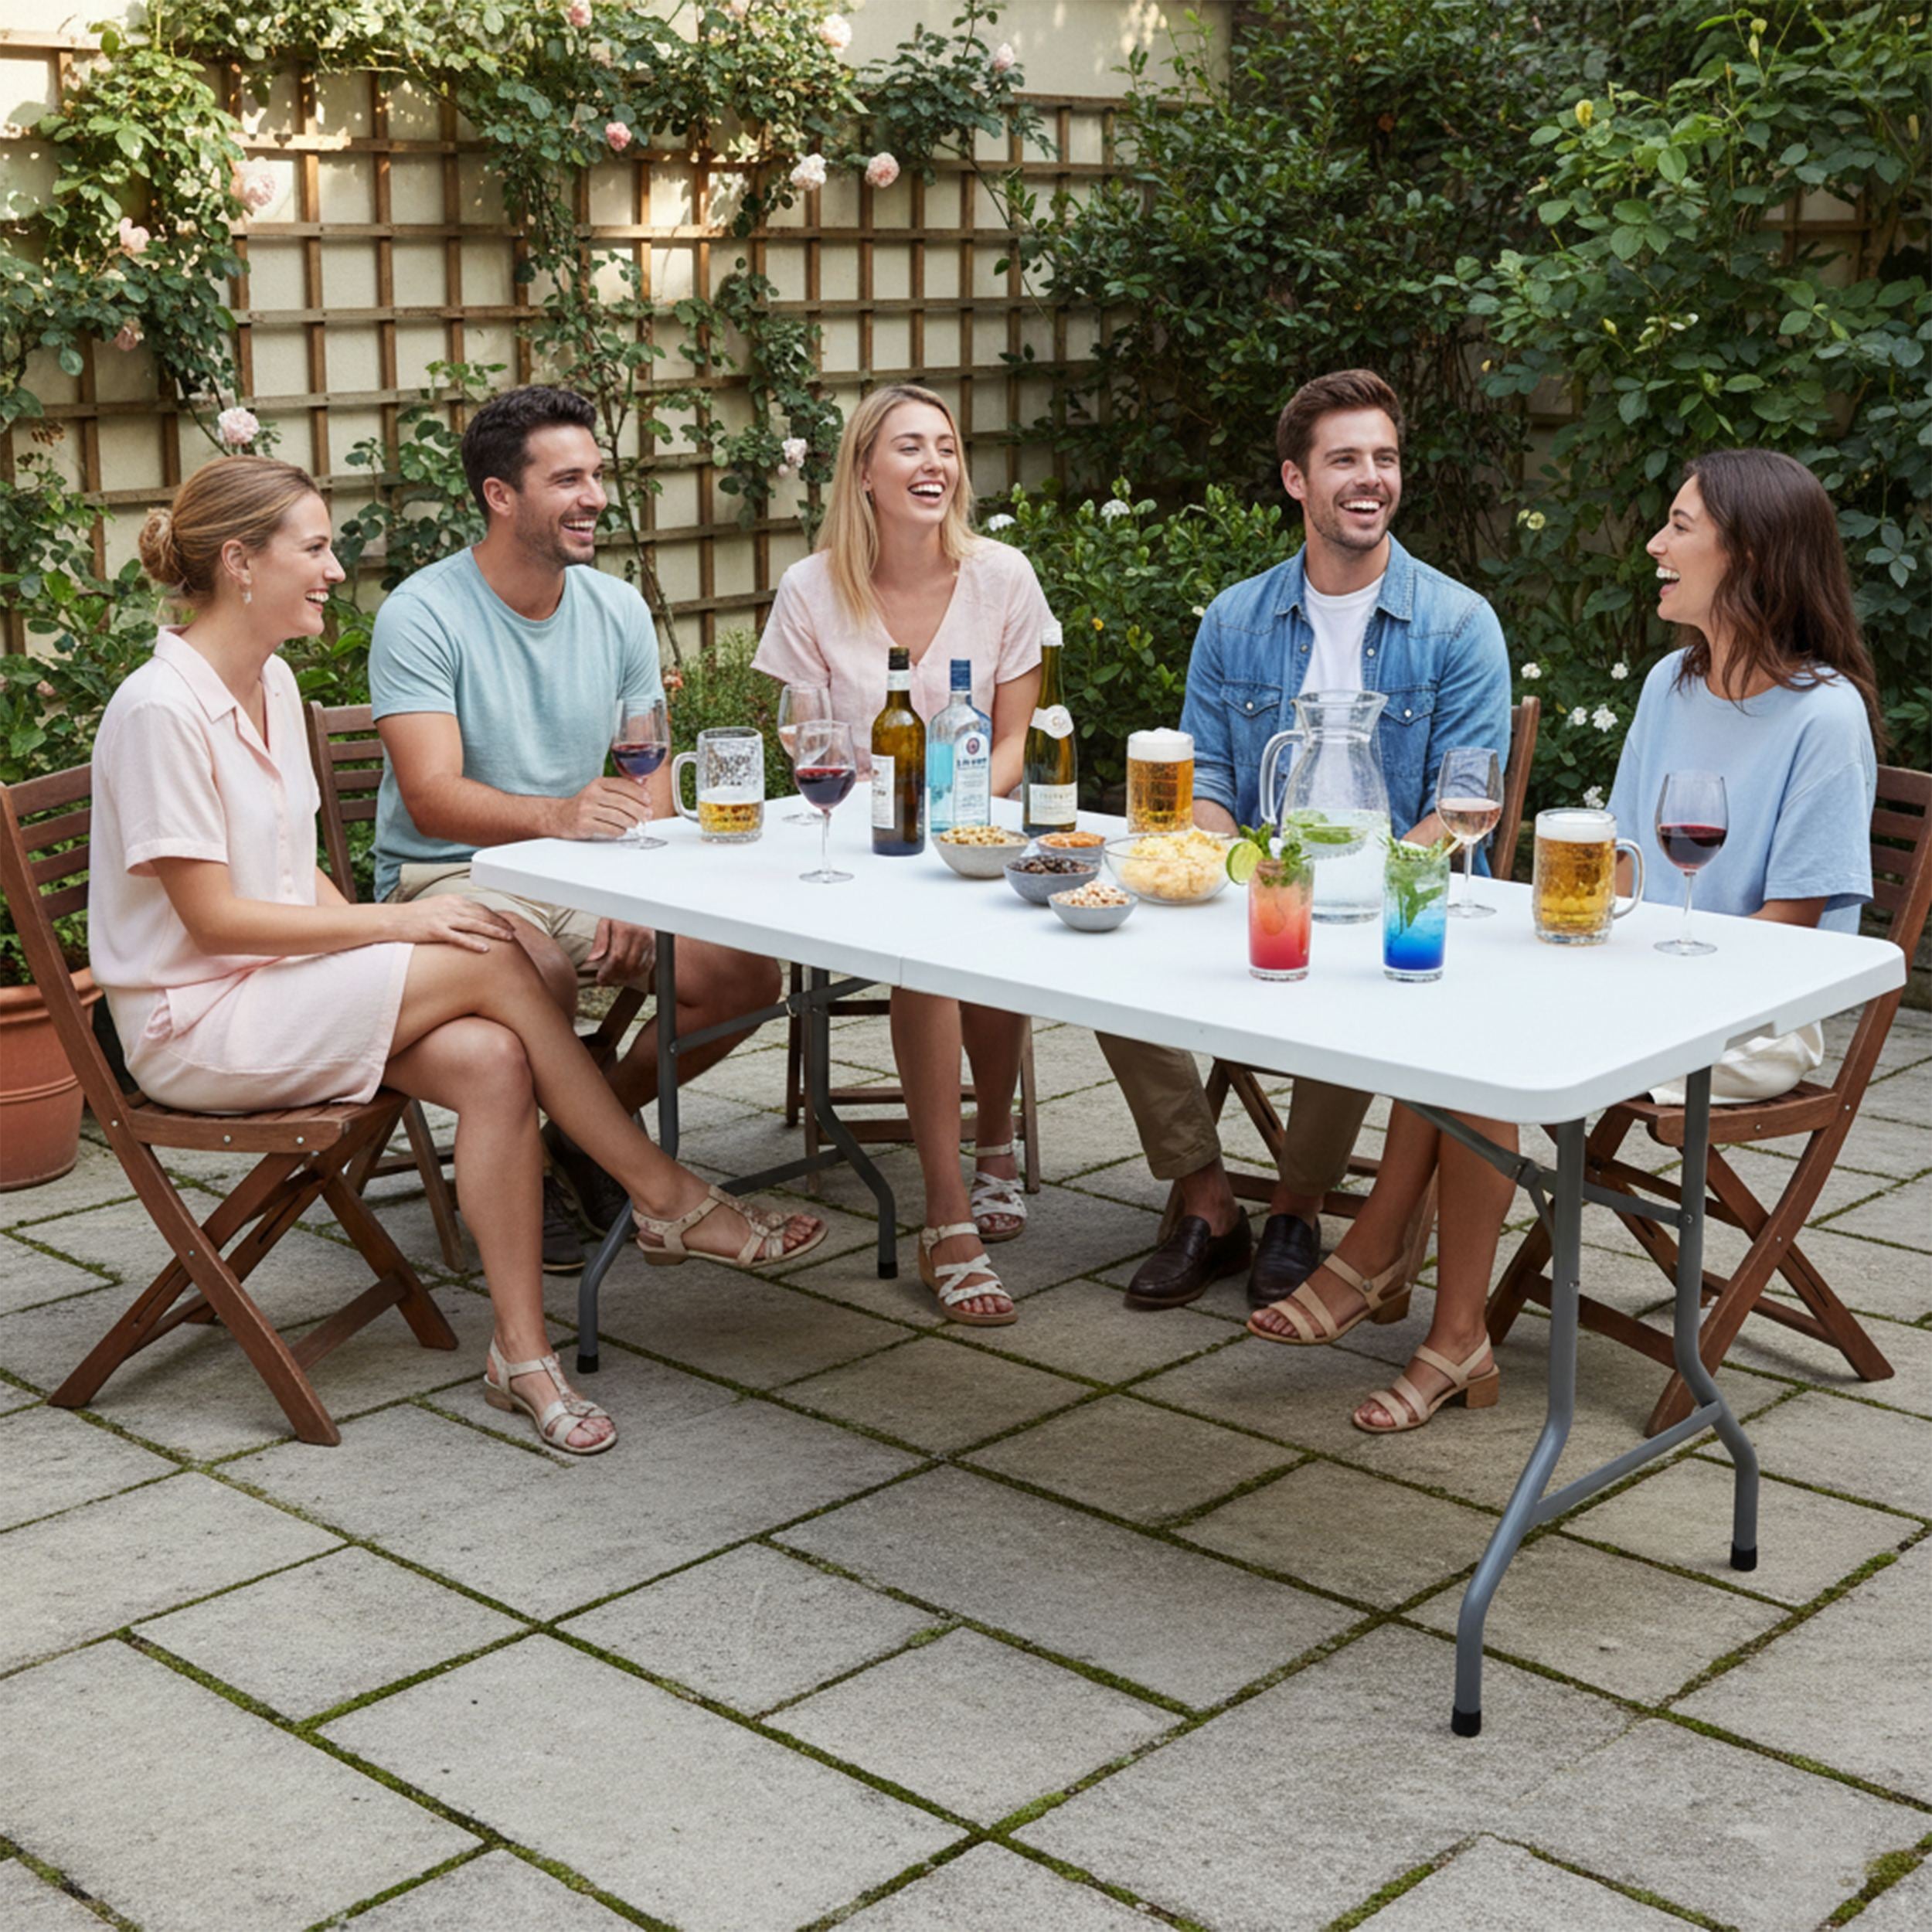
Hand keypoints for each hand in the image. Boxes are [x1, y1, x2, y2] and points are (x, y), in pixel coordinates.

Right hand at [386, 896, 519, 952]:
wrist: (392, 920)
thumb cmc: (415, 917)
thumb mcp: (438, 908)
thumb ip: (455, 911)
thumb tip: (471, 919)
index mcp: (452, 900)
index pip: (480, 907)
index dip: (496, 916)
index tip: (507, 924)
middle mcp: (450, 906)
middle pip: (482, 914)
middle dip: (500, 923)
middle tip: (514, 932)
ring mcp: (443, 918)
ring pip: (475, 924)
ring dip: (494, 931)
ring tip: (508, 938)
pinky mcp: (435, 930)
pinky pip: (458, 937)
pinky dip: (473, 943)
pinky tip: (485, 949)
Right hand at [550, 777, 648, 840]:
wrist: (560, 816)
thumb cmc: (586, 804)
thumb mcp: (601, 791)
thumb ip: (621, 787)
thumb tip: (644, 782)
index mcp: (598, 783)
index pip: (623, 785)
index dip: (639, 793)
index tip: (648, 800)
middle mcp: (592, 794)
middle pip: (622, 802)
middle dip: (639, 810)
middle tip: (648, 815)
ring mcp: (587, 809)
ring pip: (617, 816)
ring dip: (631, 821)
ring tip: (636, 823)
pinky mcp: (584, 824)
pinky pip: (608, 828)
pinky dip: (619, 830)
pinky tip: (622, 830)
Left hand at [587, 917, 653, 985]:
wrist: (640, 908)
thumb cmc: (621, 914)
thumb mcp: (606, 922)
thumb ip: (600, 940)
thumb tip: (592, 959)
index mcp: (626, 930)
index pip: (617, 958)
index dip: (608, 971)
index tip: (600, 978)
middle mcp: (641, 937)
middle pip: (628, 965)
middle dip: (615, 976)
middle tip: (605, 981)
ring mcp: (650, 943)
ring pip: (638, 968)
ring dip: (625, 977)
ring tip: (614, 979)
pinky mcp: (655, 947)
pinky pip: (647, 966)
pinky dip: (636, 973)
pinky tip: (627, 975)